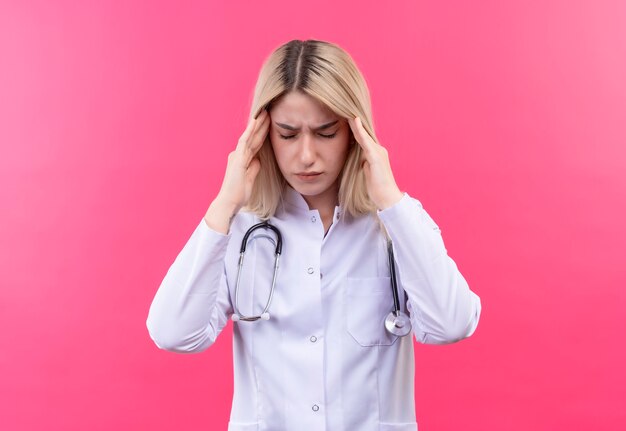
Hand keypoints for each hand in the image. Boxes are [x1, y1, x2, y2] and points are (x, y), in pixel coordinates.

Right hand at [205, 110, 269, 232]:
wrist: (229, 202)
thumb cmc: (238, 194)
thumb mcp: (250, 179)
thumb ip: (254, 169)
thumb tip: (258, 160)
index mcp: (242, 159)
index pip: (255, 144)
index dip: (263, 133)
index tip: (270, 124)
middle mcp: (238, 155)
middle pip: (253, 137)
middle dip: (262, 125)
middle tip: (270, 112)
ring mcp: (237, 155)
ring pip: (250, 136)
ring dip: (258, 124)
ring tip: (266, 112)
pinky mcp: (237, 158)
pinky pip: (245, 141)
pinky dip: (250, 131)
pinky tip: (255, 121)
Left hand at [348, 116, 402, 209]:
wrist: (388, 198)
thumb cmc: (377, 189)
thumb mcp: (366, 173)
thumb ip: (361, 163)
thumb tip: (355, 157)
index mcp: (375, 154)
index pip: (363, 138)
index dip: (355, 128)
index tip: (345, 118)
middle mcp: (378, 150)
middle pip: (364, 133)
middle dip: (354, 122)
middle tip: (343, 108)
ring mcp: (378, 152)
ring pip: (364, 134)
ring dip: (355, 122)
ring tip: (346, 110)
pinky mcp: (376, 157)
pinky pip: (365, 141)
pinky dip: (360, 131)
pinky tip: (354, 121)